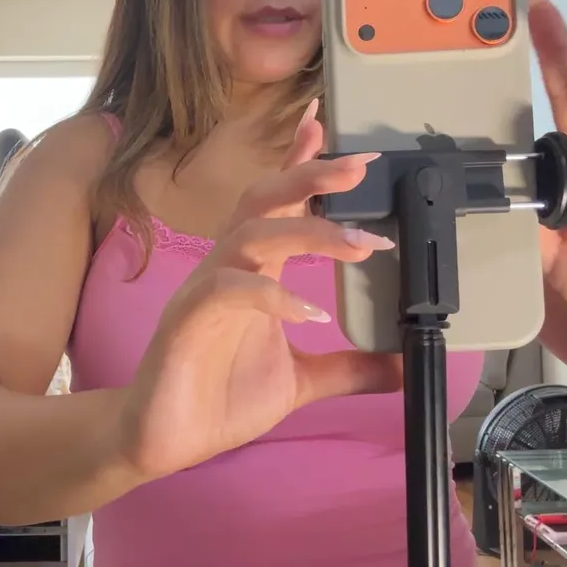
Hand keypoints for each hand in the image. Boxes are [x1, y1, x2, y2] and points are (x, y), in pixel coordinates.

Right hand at [117, 100, 398, 478]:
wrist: (162, 440)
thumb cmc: (221, 396)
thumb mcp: (302, 380)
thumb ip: (350, 366)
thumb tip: (404, 364)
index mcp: (255, 270)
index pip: (279, 203)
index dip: (302, 162)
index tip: (330, 126)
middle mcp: (229, 267)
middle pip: (264, 200)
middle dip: (309, 175)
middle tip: (359, 166)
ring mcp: (205, 290)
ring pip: (251, 235)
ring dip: (308, 232)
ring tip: (360, 246)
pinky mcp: (186, 320)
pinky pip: (227, 290)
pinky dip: (271, 296)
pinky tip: (310, 315)